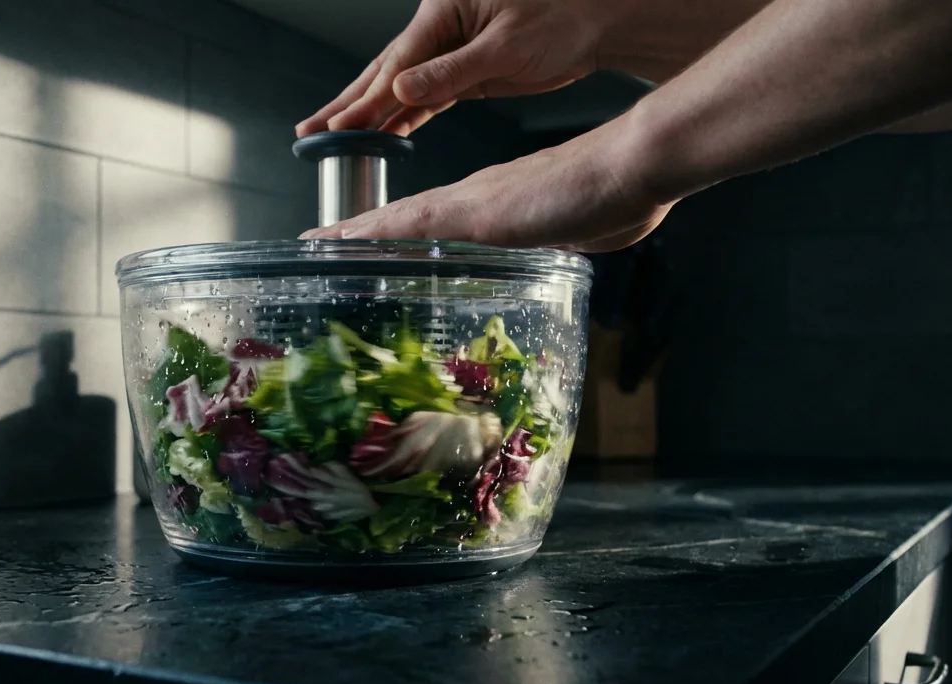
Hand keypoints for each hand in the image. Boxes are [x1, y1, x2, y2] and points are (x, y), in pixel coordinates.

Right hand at [296, 0, 619, 137]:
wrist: (601, 20)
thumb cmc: (564, 17)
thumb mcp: (506, 48)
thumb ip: (452, 73)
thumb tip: (402, 92)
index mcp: (445, 9)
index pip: (396, 62)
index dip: (365, 98)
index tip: (340, 127)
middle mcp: (440, 26)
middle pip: (384, 71)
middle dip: (348, 104)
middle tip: (310, 131)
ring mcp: (450, 49)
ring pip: (399, 86)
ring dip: (367, 114)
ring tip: (331, 136)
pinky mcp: (465, 70)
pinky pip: (424, 97)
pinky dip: (401, 118)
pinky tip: (379, 135)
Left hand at [300, 115, 676, 251]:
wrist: (635, 166)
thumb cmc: (621, 196)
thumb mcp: (583, 233)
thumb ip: (565, 241)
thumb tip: (568, 248)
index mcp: (497, 204)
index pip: (437, 220)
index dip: (400, 231)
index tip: (369, 242)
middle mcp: (476, 198)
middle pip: (407, 217)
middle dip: (365, 230)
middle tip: (322, 240)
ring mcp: (473, 202)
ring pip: (399, 218)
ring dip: (357, 231)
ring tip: (316, 240)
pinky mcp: (476, 211)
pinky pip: (411, 222)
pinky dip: (372, 231)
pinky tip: (342, 240)